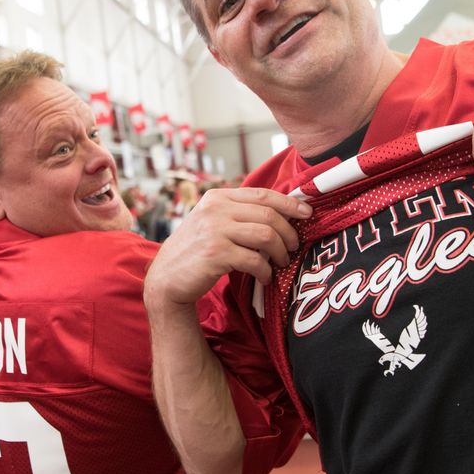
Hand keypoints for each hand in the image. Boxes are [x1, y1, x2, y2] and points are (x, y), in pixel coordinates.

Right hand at [145, 187, 311, 306]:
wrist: (166, 278)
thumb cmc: (195, 252)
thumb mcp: (212, 222)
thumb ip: (238, 214)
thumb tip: (281, 213)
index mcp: (217, 197)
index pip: (263, 194)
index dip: (289, 203)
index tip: (307, 213)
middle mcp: (215, 210)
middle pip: (269, 215)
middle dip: (289, 233)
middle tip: (293, 248)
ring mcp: (215, 231)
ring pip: (266, 235)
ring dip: (280, 252)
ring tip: (281, 262)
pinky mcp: (216, 254)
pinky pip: (255, 260)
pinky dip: (266, 270)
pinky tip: (265, 276)